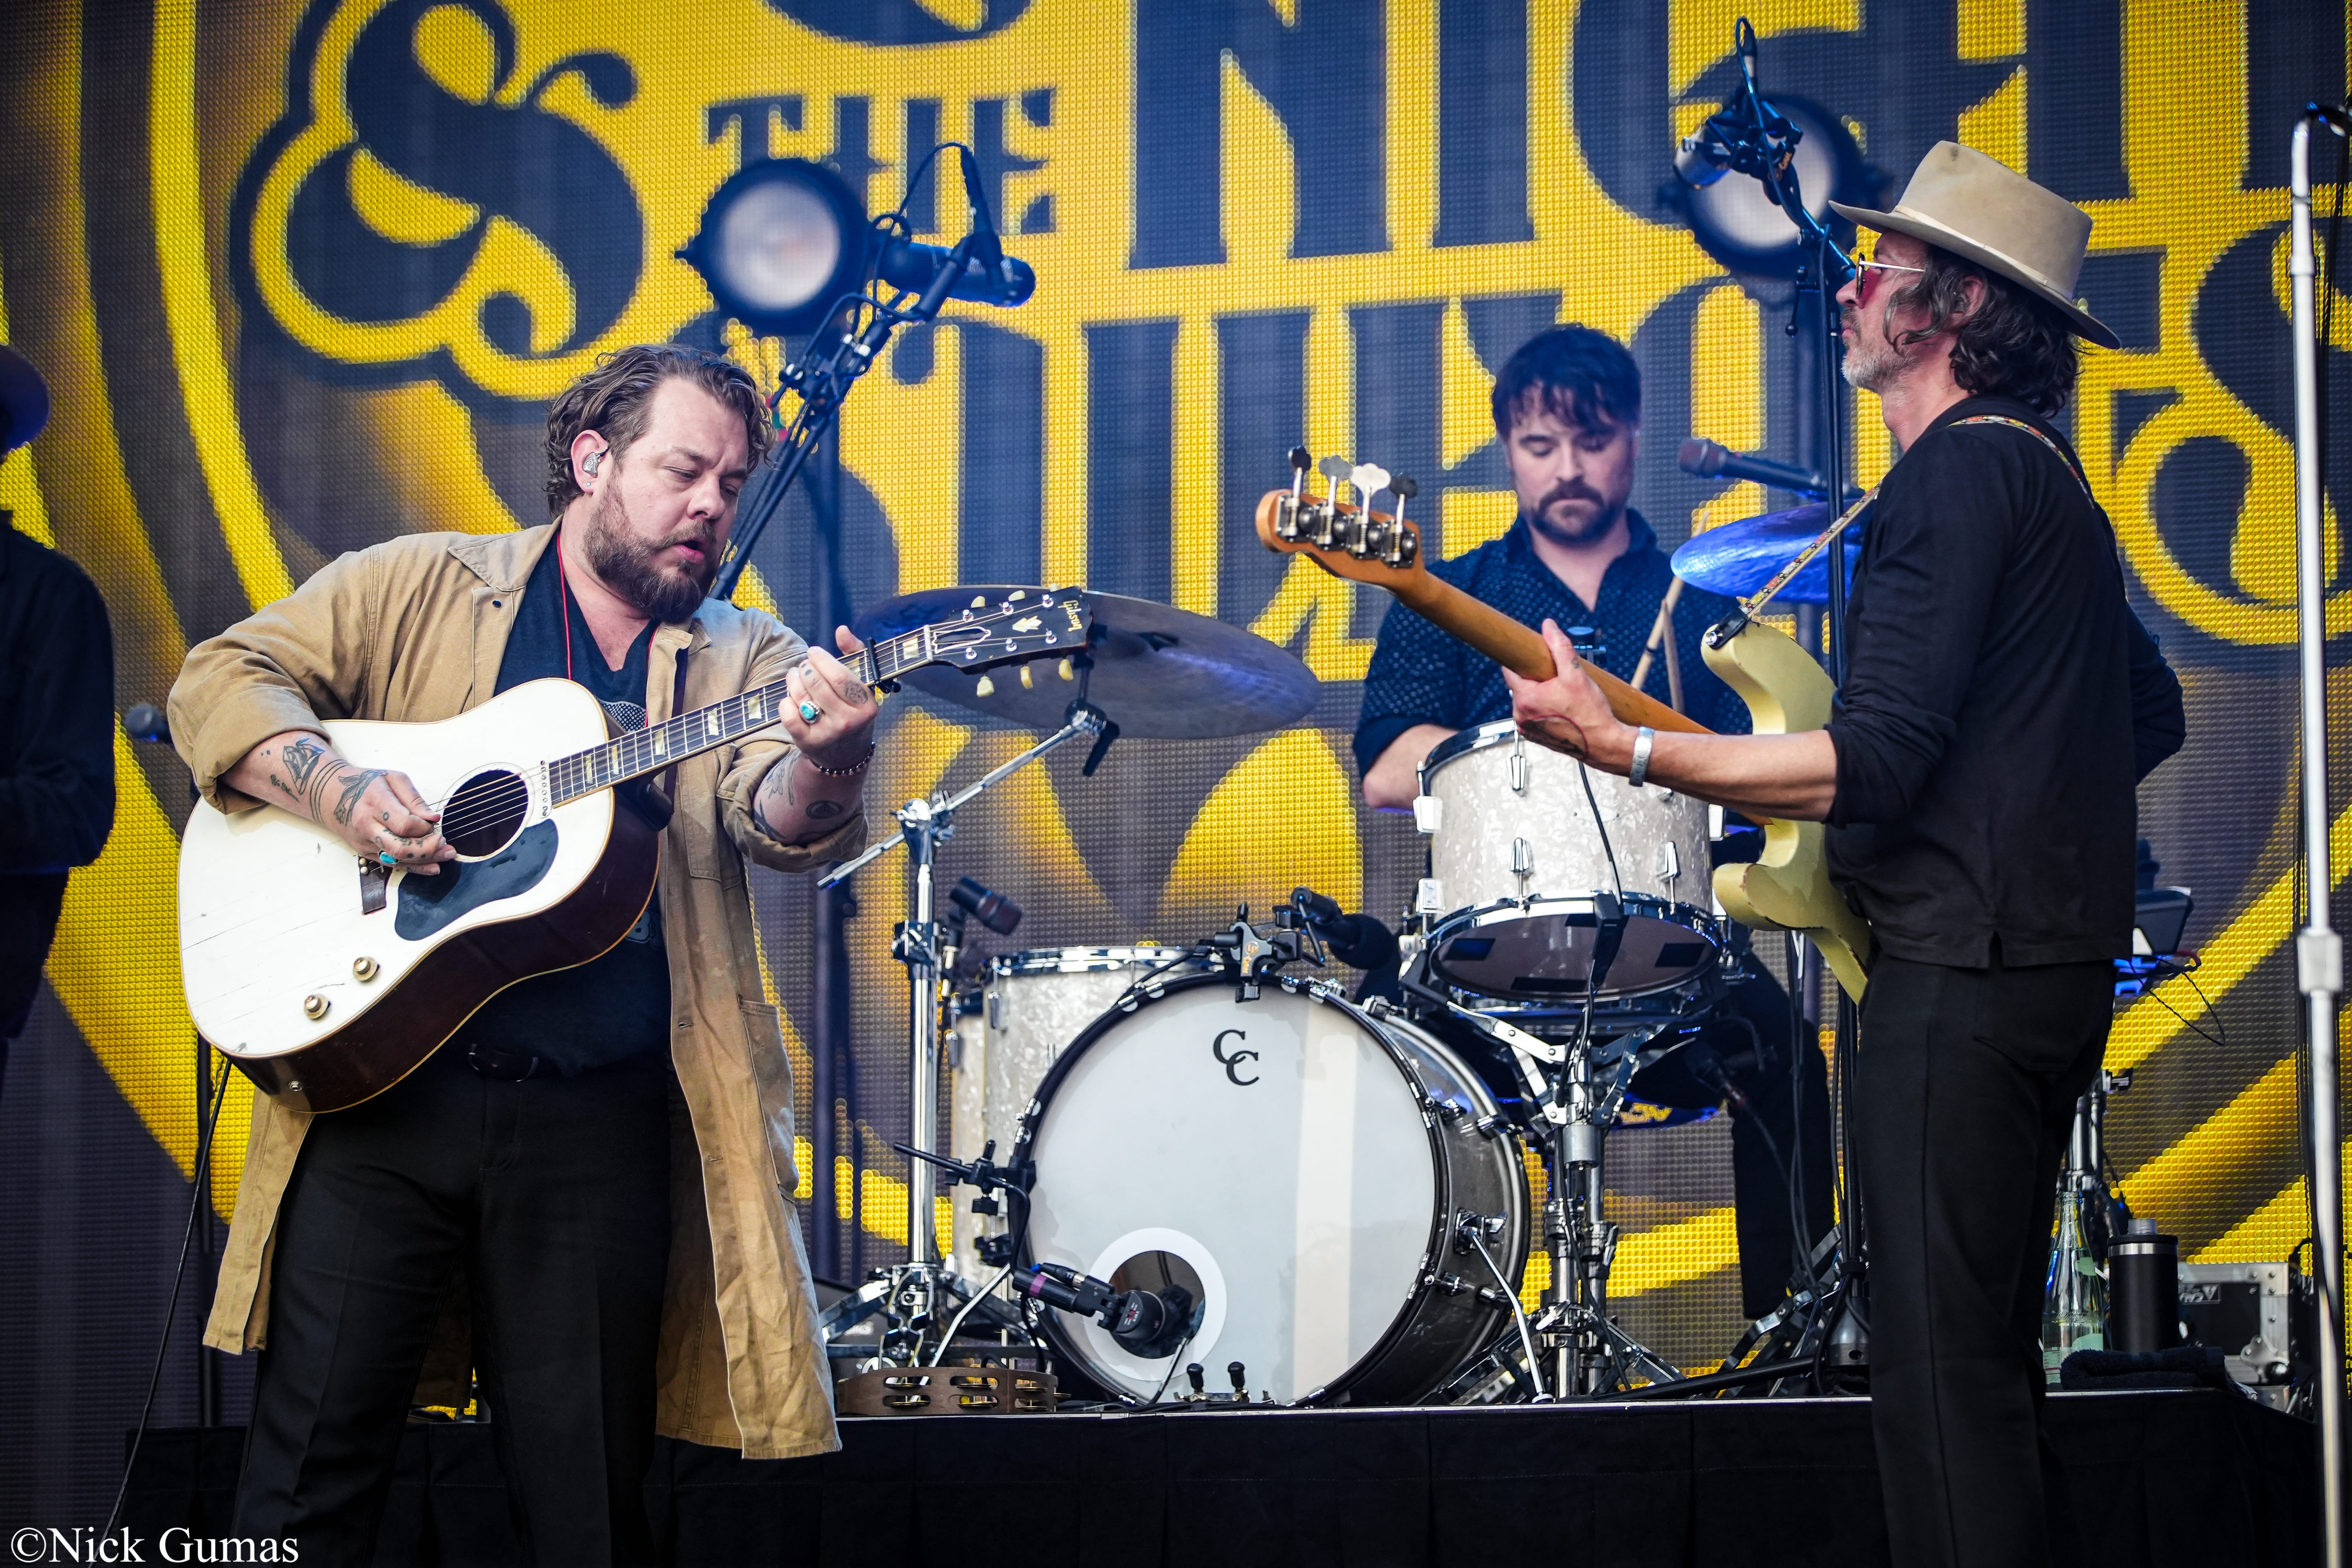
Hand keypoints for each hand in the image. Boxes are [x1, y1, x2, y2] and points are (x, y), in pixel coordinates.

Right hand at [321, 762, 454, 875]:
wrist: (330, 794)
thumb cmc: (365, 784)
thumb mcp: (392, 778)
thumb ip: (414, 799)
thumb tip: (433, 818)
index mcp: (375, 803)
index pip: (404, 824)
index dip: (424, 827)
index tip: (434, 823)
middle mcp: (367, 826)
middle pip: (400, 848)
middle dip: (428, 850)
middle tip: (446, 844)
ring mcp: (364, 842)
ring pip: (397, 860)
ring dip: (425, 861)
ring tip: (447, 855)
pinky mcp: (365, 853)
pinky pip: (391, 865)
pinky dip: (414, 868)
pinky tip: (433, 867)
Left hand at [779, 626, 877, 769]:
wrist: (845, 754)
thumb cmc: (852, 710)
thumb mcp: (861, 685)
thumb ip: (854, 654)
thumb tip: (841, 630)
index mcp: (866, 706)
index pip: (841, 677)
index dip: (823, 660)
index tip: (814, 652)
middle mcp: (848, 722)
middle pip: (818, 685)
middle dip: (806, 668)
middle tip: (804, 665)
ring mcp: (828, 733)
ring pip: (802, 697)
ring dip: (793, 680)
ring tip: (795, 675)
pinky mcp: (808, 742)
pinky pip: (789, 716)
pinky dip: (785, 702)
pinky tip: (789, 697)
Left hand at [1501, 619, 1635, 772]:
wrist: (1603, 743)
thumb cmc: (1590, 712)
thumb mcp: (1576, 674)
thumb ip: (1560, 647)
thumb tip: (1548, 626)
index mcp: (1525, 698)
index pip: (1510, 670)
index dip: (1521, 659)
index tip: (1531, 655)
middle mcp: (1520, 715)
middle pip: (1520, 685)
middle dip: (1536, 678)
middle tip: (1557, 677)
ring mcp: (1526, 728)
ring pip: (1527, 700)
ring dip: (1540, 694)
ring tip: (1562, 695)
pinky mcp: (1534, 737)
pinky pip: (1533, 715)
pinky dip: (1543, 709)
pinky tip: (1561, 709)